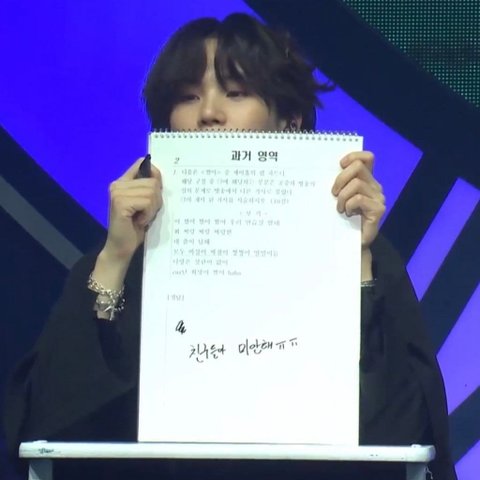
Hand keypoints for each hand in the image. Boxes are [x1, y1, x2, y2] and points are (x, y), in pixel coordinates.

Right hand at [103, 157, 162, 262]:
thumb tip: (158, 173)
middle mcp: (117, 184)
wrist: (121, 247)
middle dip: (156, 200)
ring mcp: (117, 193)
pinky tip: (139, 221)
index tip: (157, 191)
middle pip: (152, 181)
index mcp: (122, 182)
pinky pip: (147, 202)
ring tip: (142, 218)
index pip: (141, 163)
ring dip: (152, 209)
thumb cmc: (135, 227)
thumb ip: (149, 188)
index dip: (155, 175)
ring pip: (151, 192)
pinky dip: (148, 214)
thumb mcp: (145, 204)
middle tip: (147, 213)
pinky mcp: (120, 203)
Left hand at [332, 151, 384, 277]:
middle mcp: (375, 186)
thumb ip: (338, 185)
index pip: (367, 158)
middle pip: (358, 166)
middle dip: (340, 178)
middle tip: (333, 193)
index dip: (353, 156)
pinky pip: (359, 198)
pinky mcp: (378, 210)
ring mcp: (378, 198)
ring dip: (342, 196)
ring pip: (356, 184)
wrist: (349, 243)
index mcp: (366, 180)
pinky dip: (349, 205)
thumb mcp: (338, 198)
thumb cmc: (341, 219)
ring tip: (340, 208)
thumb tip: (322, 170)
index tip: (340, 165)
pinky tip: (347, 214)